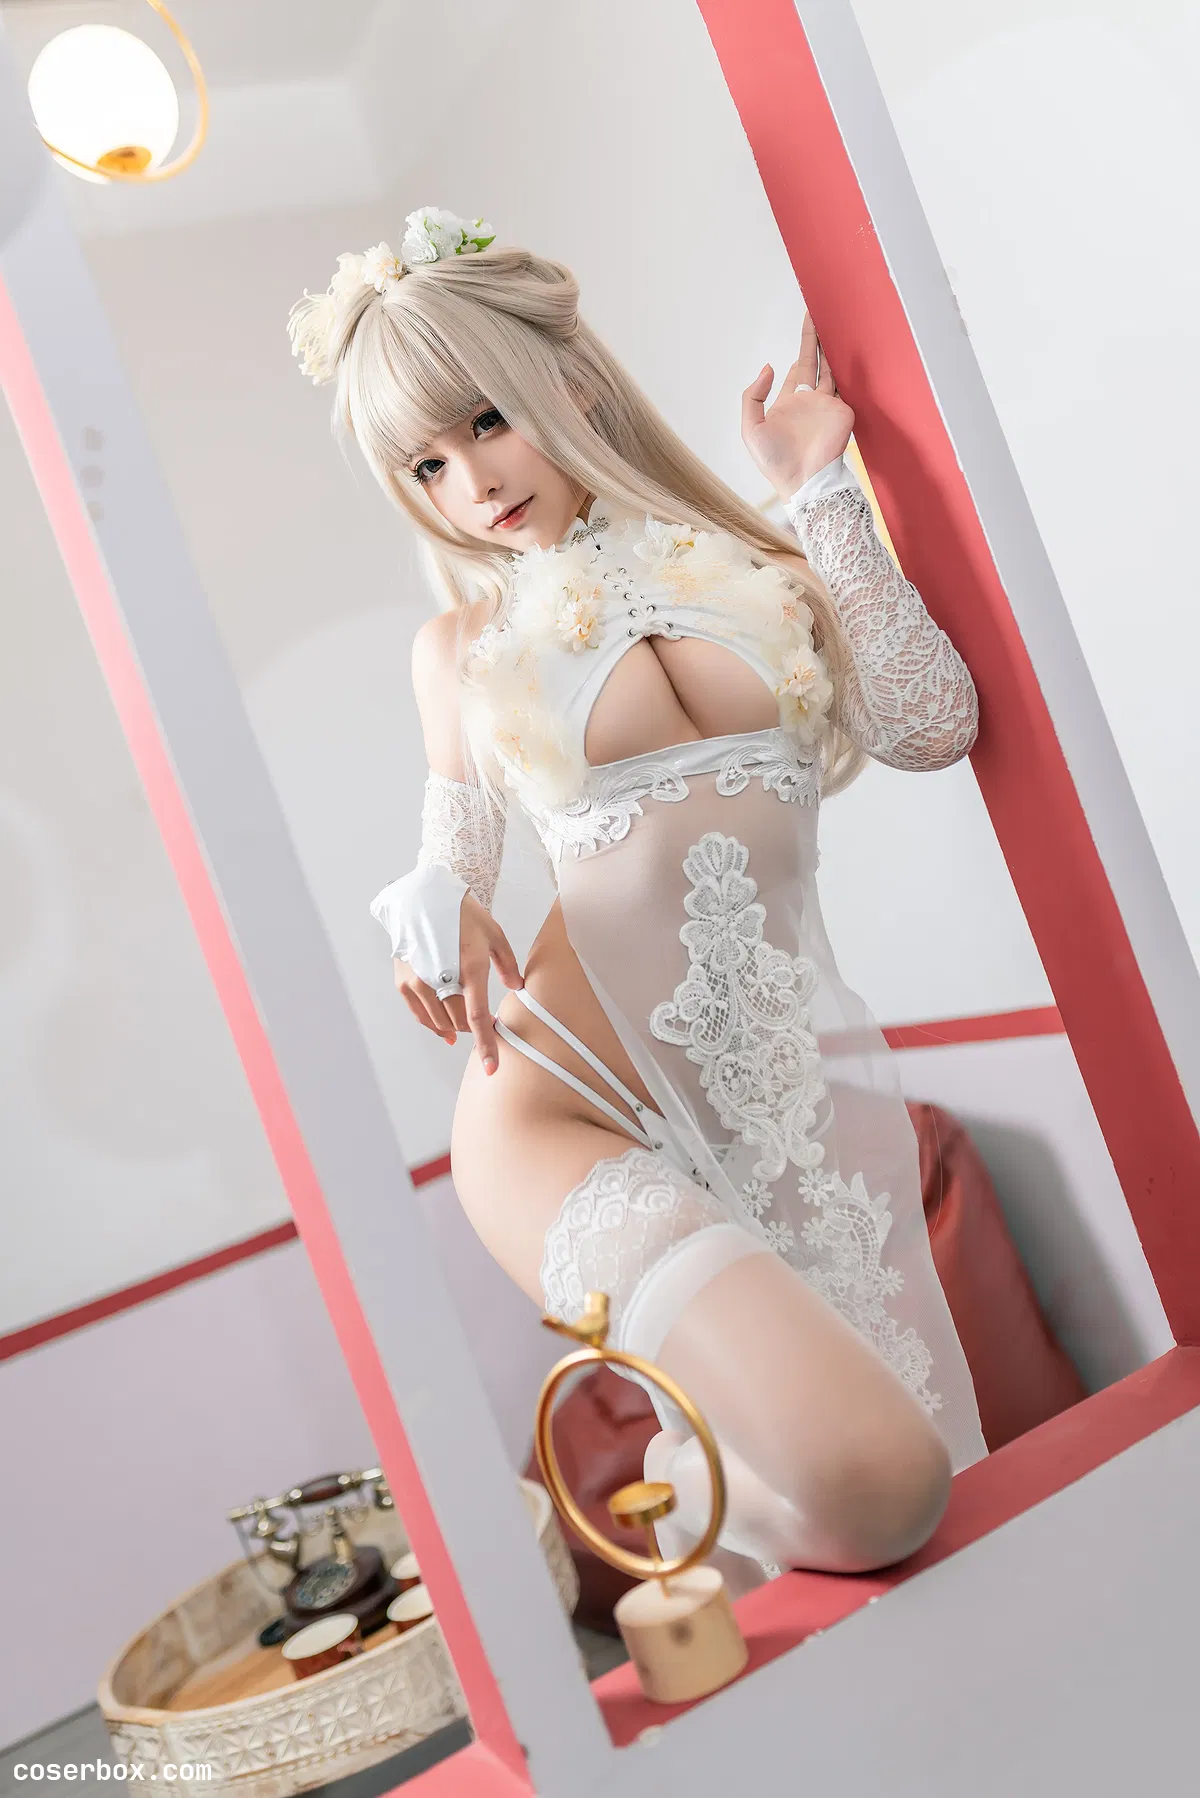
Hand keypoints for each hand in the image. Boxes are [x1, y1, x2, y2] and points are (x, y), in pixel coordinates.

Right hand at [393, 892, 522, 1074]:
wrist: (422, 898)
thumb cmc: (462, 914)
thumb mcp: (494, 934)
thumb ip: (507, 964)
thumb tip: (517, 987)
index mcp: (468, 968)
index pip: (477, 1017)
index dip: (486, 1045)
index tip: (491, 1068)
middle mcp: (440, 979)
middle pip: (459, 1022)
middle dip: (473, 1027)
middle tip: (483, 1022)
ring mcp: (419, 982)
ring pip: (440, 1022)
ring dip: (455, 1026)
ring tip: (464, 1022)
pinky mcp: (404, 982)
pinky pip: (421, 1015)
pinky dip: (435, 1025)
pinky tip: (445, 1030)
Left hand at [741, 312, 854, 501]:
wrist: (802, 481)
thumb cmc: (774, 462)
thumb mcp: (751, 428)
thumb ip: (753, 396)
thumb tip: (768, 366)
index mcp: (788, 405)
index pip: (796, 371)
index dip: (801, 350)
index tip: (807, 326)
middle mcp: (810, 402)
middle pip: (814, 362)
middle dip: (815, 338)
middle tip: (818, 311)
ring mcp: (828, 405)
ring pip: (830, 368)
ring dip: (831, 346)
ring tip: (832, 320)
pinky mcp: (843, 411)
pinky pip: (845, 384)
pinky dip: (846, 366)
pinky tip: (846, 348)